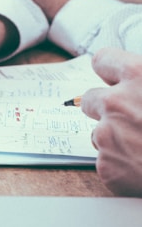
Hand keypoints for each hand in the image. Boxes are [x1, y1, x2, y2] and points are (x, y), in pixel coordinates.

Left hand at [81, 47, 141, 196]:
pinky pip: (107, 161)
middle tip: (132, 119)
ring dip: (117, 139)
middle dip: (106, 108)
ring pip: (99, 133)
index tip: (113, 78)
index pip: (102, 60)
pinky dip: (123, 166)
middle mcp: (116, 103)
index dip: (109, 71)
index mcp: (139, 75)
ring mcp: (107, 135)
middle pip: (90, 98)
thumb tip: (139, 77)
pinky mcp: (106, 166)